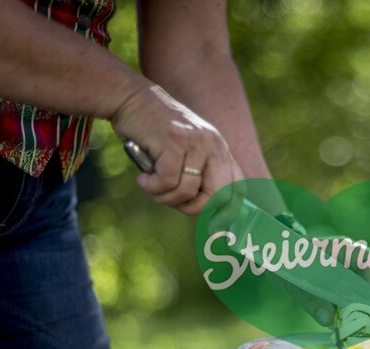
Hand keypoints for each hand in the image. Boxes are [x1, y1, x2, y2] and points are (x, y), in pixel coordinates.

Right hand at [111, 85, 243, 214]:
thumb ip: (196, 176)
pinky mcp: (173, 141)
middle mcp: (213, 144)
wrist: (131, 99)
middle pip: (219, 196)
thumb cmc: (153, 132)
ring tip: (151, 185)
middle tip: (173, 203)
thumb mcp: (183, 151)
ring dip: (165, 198)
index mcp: (219, 149)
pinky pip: (168, 182)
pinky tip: (142, 179)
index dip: (228, 212)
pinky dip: (152, 187)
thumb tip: (207, 216)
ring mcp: (195, 142)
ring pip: (188, 191)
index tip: (214, 228)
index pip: (238, 188)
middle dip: (194, 210)